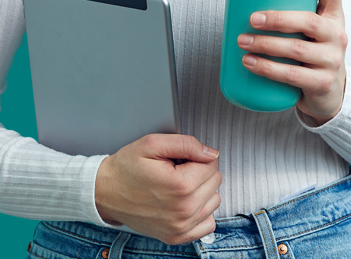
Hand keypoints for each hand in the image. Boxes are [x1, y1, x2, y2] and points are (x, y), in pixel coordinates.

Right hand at [95, 134, 221, 243]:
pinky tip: (186, 201)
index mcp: (180, 186)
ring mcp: (180, 227)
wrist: (105, 193)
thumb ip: (186, 144)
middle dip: (200, 170)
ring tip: (180, 184)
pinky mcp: (176, 237)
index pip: (212, 164)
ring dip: (202, 190)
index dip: (197, 156)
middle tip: (177, 169)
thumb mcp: (152, 143)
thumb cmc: (126, 168)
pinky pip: (208, 224)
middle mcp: (183, 210)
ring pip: (214, 201)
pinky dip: (201, 211)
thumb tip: (210, 153)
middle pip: (215, 181)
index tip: (181, 158)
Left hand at [237, 0, 346, 124]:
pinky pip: (292, 75)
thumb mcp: (310, 29)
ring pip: (296, 50)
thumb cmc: (311, 52)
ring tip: (242, 41)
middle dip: (277, 19)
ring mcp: (331, 60)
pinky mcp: (322, 83)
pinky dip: (268, 69)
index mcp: (334, 15)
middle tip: (251, 18)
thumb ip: (292, 7)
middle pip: (308, 22)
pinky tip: (250, 63)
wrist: (329, 94)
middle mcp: (337, 35)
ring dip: (265, 44)